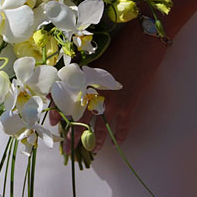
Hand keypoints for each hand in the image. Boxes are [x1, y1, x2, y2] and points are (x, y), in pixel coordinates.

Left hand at [49, 20, 168, 153]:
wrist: (142, 44)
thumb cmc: (118, 47)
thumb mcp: (94, 59)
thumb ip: (83, 74)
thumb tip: (72, 84)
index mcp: (85, 83)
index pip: (66, 103)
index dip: (59, 116)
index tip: (54, 126)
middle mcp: (96, 96)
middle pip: (80, 121)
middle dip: (73, 137)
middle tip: (69, 150)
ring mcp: (112, 103)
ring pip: (101, 129)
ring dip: (96, 142)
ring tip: (93, 152)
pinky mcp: (128, 106)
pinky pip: (123, 126)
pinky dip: (120, 136)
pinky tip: (117, 144)